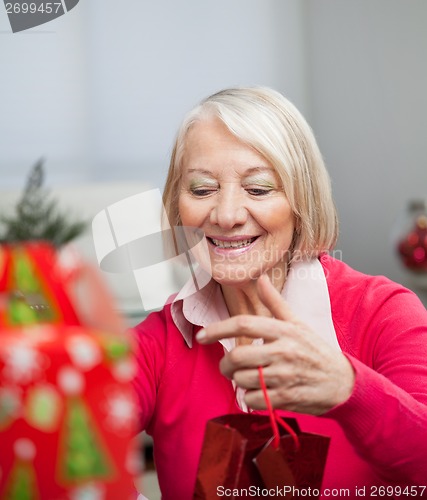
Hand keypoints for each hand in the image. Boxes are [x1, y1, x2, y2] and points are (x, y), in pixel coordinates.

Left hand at [196, 274, 354, 414]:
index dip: (218, 329)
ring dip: (238, 381)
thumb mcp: (298, 323)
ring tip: (248, 378)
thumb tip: (261, 279)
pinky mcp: (286, 399)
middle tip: (228, 366)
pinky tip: (259, 392)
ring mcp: (285, 377)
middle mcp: (283, 352)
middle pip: (237, 357)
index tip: (201, 336)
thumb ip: (275, 303)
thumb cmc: (316, 350)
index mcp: (284, 330)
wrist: (343, 383)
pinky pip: (253, 400)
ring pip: (242, 380)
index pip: (244, 325)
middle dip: (225, 364)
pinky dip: (250, 398)